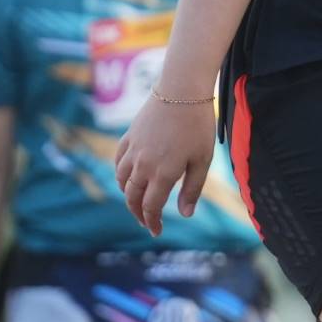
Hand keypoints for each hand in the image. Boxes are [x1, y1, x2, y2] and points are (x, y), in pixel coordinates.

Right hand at [115, 92, 217, 232]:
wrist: (181, 90)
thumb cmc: (197, 125)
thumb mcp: (202, 160)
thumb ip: (192, 189)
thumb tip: (185, 214)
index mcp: (162, 173)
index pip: (150, 207)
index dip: (152, 222)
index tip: (157, 232)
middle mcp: (143, 165)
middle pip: (132, 198)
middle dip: (139, 214)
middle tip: (147, 222)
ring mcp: (133, 150)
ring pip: (122, 181)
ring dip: (128, 196)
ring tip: (138, 202)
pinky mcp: (129, 137)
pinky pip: (118, 162)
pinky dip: (120, 175)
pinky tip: (128, 178)